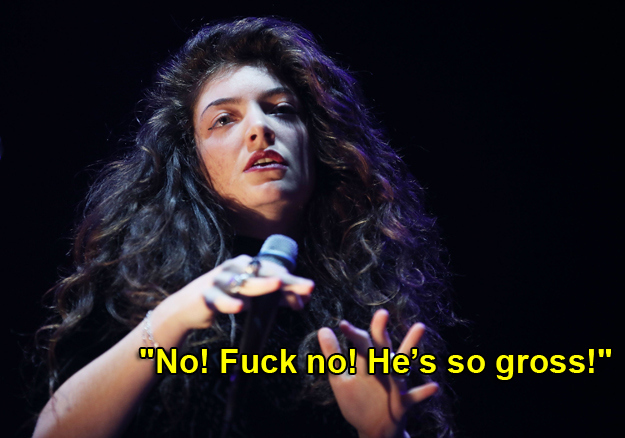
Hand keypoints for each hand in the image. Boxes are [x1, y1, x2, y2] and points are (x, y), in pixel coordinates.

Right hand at [155, 255, 313, 338]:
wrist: (188, 307)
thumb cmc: (225, 298)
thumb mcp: (252, 297)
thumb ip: (276, 298)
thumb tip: (303, 301)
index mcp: (247, 265)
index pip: (275, 270)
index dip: (293, 282)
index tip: (310, 290)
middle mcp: (235, 268)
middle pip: (264, 273)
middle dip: (286, 280)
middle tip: (306, 286)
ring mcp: (219, 280)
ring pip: (243, 282)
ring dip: (261, 284)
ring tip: (277, 284)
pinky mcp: (206, 295)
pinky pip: (218, 299)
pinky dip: (228, 303)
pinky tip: (238, 308)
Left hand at [317, 309, 437, 437]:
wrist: (375, 430)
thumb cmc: (358, 401)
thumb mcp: (340, 380)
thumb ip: (333, 357)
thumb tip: (323, 329)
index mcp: (368, 363)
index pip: (361, 344)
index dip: (352, 335)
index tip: (341, 325)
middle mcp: (383, 368)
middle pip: (381, 347)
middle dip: (380, 332)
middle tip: (381, 313)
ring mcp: (395, 384)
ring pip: (403, 364)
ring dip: (410, 346)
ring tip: (419, 326)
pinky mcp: (402, 403)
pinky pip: (414, 396)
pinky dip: (423, 392)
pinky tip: (433, 386)